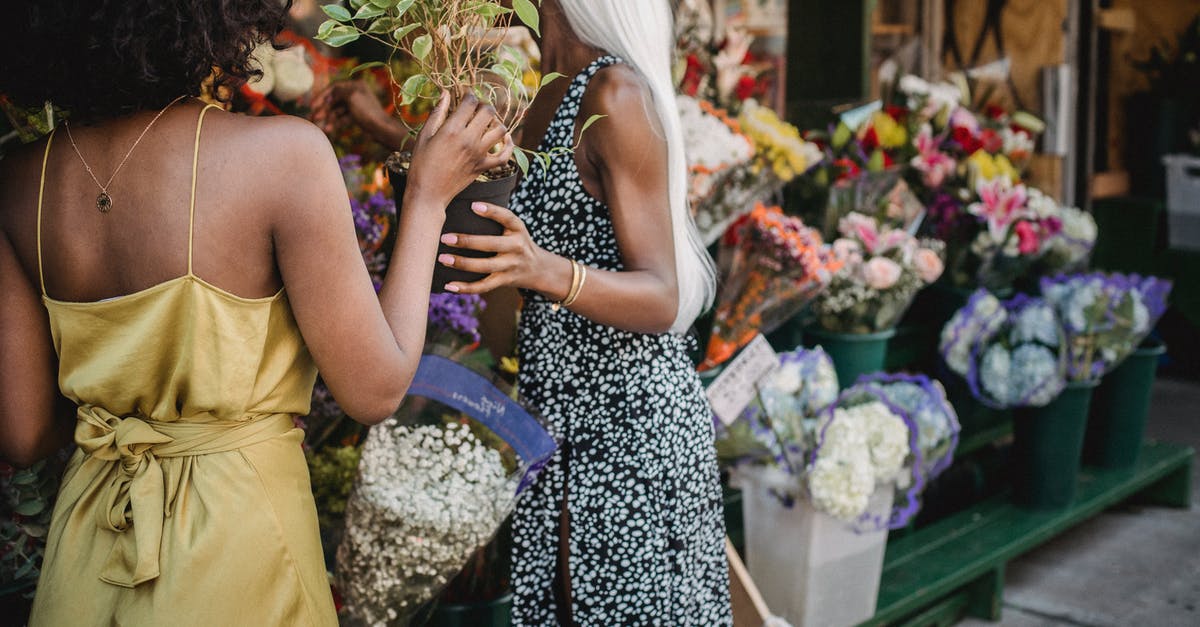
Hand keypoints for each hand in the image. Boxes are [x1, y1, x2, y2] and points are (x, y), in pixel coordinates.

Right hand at [313, 80, 389, 137]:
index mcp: (356, 85)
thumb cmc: (367, 111)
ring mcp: (356, 105)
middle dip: (323, 109)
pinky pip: (342, 117)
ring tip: (320, 125)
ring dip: (328, 117)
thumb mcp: (351, 97)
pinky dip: (335, 122)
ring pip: (337, 110)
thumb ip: (338, 93)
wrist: (381, 128)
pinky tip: (329, 129)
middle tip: (313, 117)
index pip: (334, 87)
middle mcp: (355, 93)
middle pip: (335, 99)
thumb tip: (330, 95)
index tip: (312, 105)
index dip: (322, 96)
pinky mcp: (357, 116)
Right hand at [405, 93, 514, 208]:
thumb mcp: (424, 136)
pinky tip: (504, 139)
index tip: (465, 96)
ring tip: (487, 123)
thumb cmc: (421, 164)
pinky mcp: (483, 167)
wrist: (428, 194)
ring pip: (500, 130)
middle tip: (476, 109)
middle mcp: (468, 140)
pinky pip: (505, 156)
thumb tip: (446, 93)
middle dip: (484, 105)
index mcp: (452, 130)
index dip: (469, 95)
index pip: (470, 102)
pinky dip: (509, 146)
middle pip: (488, 112)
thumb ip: (437, 113)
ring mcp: (479, 154)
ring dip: (496, 122)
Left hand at [438, 202, 565, 295]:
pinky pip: (484, 286)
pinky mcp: (505, 281)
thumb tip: (463, 204)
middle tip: (445, 238)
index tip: (473, 205)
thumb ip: (497, 219)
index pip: (507, 217)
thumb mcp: (515, 228)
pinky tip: (449, 285)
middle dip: (467, 241)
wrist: (538, 269)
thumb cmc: (516, 242)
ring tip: (443, 259)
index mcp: (518, 229)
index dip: (492, 211)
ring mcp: (511, 266)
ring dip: (462, 263)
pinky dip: (466, 288)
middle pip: (491, 244)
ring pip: (485, 267)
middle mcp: (516, 247)